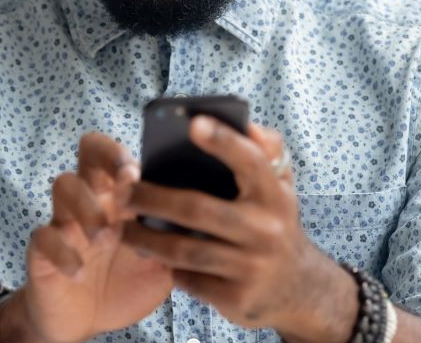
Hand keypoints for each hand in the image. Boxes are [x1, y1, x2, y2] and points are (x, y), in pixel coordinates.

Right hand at [17, 133, 173, 342]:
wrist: (88, 320)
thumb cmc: (126, 281)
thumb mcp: (162, 261)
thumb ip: (178, 238)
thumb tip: (211, 218)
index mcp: (120, 196)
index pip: (116, 152)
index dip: (122, 153)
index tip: (136, 172)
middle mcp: (92, 198)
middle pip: (87, 152)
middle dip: (105, 158)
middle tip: (123, 183)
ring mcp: (64, 221)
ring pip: (63, 185)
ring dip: (86, 206)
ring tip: (103, 237)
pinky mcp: (43, 249)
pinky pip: (43, 236)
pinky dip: (62, 251)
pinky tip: (79, 271)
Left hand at [121, 118, 341, 333]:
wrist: (299, 289)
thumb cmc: (275, 223)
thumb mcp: (281, 187)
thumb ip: (267, 152)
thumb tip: (250, 127)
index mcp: (274, 195)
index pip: (250, 161)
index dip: (223, 141)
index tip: (193, 123)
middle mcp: (266, 230)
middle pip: (197, 209)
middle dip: (151, 199)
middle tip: (121, 192)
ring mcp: (251, 267)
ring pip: (184, 250)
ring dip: (145, 238)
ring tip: (122, 227)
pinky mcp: (235, 298)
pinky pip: (188, 279)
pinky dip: (167, 266)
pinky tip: (151, 255)